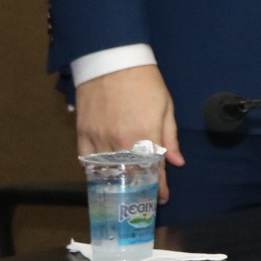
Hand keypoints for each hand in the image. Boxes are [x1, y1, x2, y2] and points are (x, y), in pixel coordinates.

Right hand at [75, 64, 184, 201]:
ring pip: (107, 172)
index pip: (153, 170)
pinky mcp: (83, 133)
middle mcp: (121, 142)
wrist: (113, 61)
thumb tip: (177, 162)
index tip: (162, 198)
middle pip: (129, 176)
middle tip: (143, 198)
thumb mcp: (166, 107)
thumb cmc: (145, 82)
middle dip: (138, 189)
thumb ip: (170, 137)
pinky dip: (95, 171)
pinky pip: (87, 161)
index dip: (159, 187)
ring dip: (117, 184)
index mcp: (145, 135)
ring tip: (124, 192)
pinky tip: (103, 175)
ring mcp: (99, 139)